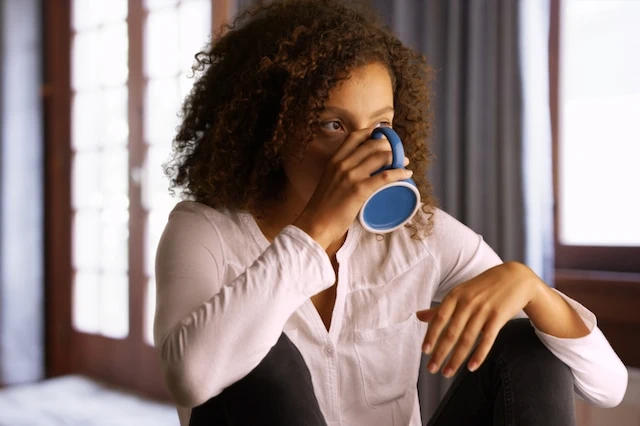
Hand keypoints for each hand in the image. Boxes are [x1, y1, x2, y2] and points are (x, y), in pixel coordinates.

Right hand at [293, 127, 411, 249]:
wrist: (315, 224)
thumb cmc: (322, 207)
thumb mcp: (328, 180)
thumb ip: (339, 173)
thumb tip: (355, 172)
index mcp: (334, 160)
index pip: (354, 137)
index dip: (370, 133)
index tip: (381, 136)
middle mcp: (342, 164)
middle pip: (371, 145)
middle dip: (388, 145)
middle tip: (397, 151)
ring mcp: (351, 176)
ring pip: (380, 157)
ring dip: (396, 157)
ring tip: (403, 161)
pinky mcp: (359, 190)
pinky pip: (384, 176)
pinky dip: (399, 173)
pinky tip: (406, 173)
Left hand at [416, 262, 540, 377]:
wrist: (515, 277)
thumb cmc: (482, 287)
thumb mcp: (460, 293)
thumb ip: (440, 308)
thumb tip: (418, 316)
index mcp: (455, 295)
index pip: (439, 319)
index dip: (431, 335)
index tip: (424, 352)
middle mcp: (468, 303)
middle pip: (451, 333)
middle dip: (440, 353)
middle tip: (431, 369)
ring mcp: (484, 310)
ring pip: (467, 339)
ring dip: (456, 359)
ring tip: (447, 373)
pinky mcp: (498, 317)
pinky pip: (487, 340)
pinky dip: (478, 355)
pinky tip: (471, 367)